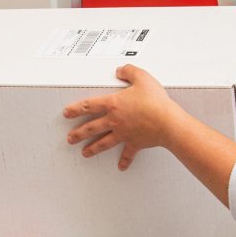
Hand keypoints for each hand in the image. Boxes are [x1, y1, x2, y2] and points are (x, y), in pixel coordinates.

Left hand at [62, 65, 185, 169]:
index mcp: (113, 104)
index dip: (76, 109)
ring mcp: (123, 133)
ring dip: (93, 148)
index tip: (67, 113)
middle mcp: (115, 121)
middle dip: (78, 133)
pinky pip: (128, 154)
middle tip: (71, 137)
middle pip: (91, 128)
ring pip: (103, 143)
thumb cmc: (155, 102)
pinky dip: (124, 161)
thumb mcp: (142, 78)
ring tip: (85, 153)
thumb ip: (129, 72)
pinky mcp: (135, 143)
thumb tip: (121, 70)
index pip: (89, 106)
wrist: (168, 122)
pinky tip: (121, 166)